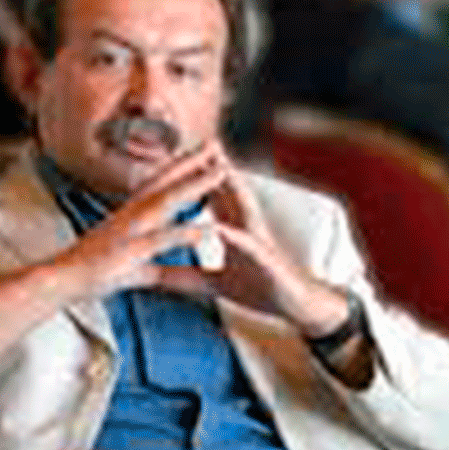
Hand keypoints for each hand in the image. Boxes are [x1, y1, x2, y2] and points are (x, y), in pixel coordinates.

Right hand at [43, 141, 227, 306]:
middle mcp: (131, 215)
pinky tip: (206, 229)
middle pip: (166, 181)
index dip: (181, 167)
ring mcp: (130, 230)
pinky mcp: (130, 250)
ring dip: (194, 185)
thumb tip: (165, 273)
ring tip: (220, 172)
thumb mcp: (132, 269)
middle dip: (191, 161)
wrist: (62, 282)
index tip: (202, 153)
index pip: (159, 184)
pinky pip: (162, 239)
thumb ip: (153, 267)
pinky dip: (185, 233)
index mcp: (131, 216)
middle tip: (215, 143)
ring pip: (167, 200)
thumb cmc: (91, 273)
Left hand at [174, 143, 350, 337]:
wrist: (294, 308)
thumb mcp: (211, 283)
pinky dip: (234, 236)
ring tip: (216, 166)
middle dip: (211, 166)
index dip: (191, 175)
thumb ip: (183, 274)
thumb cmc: (257, 290)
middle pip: (226, 190)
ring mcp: (255, 240)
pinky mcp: (264, 261)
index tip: (171, 156)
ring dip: (231, 187)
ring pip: (242, 207)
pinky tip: (220, 228)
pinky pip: (248, 246)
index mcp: (231, 227)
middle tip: (196, 141)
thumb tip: (155, 274)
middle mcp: (244, 227)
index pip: (210, 194)